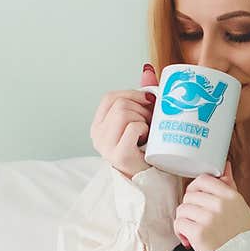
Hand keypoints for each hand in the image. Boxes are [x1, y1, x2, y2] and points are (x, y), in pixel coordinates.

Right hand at [90, 63, 157, 179]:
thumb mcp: (142, 119)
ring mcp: (105, 145)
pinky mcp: (118, 154)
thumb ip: (142, 96)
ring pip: (124, 112)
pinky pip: (133, 127)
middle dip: (142, 108)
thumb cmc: (147, 150)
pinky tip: (147, 140)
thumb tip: (147, 69)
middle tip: (152, 122)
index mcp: (99, 125)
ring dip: (144, 119)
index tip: (149, 102)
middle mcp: (97, 134)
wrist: (152, 181)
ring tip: (149, 133)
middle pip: (119, 103)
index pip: (110, 97)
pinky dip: (144, 129)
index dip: (132, 94)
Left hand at [173, 159, 249, 250]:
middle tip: (196, 220)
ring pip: (182, 209)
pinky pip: (179, 223)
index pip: (203, 180)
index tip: (196, 199)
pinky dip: (180, 232)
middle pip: (190, 195)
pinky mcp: (199, 233)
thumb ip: (229, 186)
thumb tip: (224, 165)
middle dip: (190, 208)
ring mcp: (208, 218)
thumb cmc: (240, 236)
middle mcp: (220, 205)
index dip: (195, 189)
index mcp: (230, 196)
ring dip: (184, 220)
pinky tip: (189, 239)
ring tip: (193, 230)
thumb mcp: (240, 207)